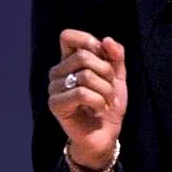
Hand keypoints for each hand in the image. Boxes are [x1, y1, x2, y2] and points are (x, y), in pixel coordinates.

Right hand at [47, 29, 127, 168]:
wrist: (105, 135)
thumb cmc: (108, 103)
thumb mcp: (117, 76)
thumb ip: (115, 55)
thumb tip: (106, 40)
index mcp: (69, 60)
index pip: (67, 36)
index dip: (89, 41)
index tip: (104, 58)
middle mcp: (57, 72)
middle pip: (83, 55)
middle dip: (106, 71)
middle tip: (110, 88)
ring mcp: (54, 88)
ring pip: (86, 75)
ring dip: (106, 90)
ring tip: (107, 102)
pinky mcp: (55, 104)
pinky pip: (81, 93)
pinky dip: (98, 101)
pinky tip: (99, 110)